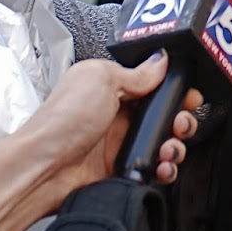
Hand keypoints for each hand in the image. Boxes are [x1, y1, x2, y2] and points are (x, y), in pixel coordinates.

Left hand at [17, 54, 202, 207]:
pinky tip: (162, 167)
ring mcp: (121, 144)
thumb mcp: (102, 79)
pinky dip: (166, 170)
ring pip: (165, 142)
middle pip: (166, 114)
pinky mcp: (122, 170)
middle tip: (179, 124)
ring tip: (169, 149)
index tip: (189, 95)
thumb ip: (137, 73)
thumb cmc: (62, 121)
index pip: (155, 84)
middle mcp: (119, 115)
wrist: (43, 168)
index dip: (176, 89)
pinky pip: (155, 169)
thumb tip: (161, 60)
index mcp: (112, 86)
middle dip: (181, 119)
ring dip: (176, 146)